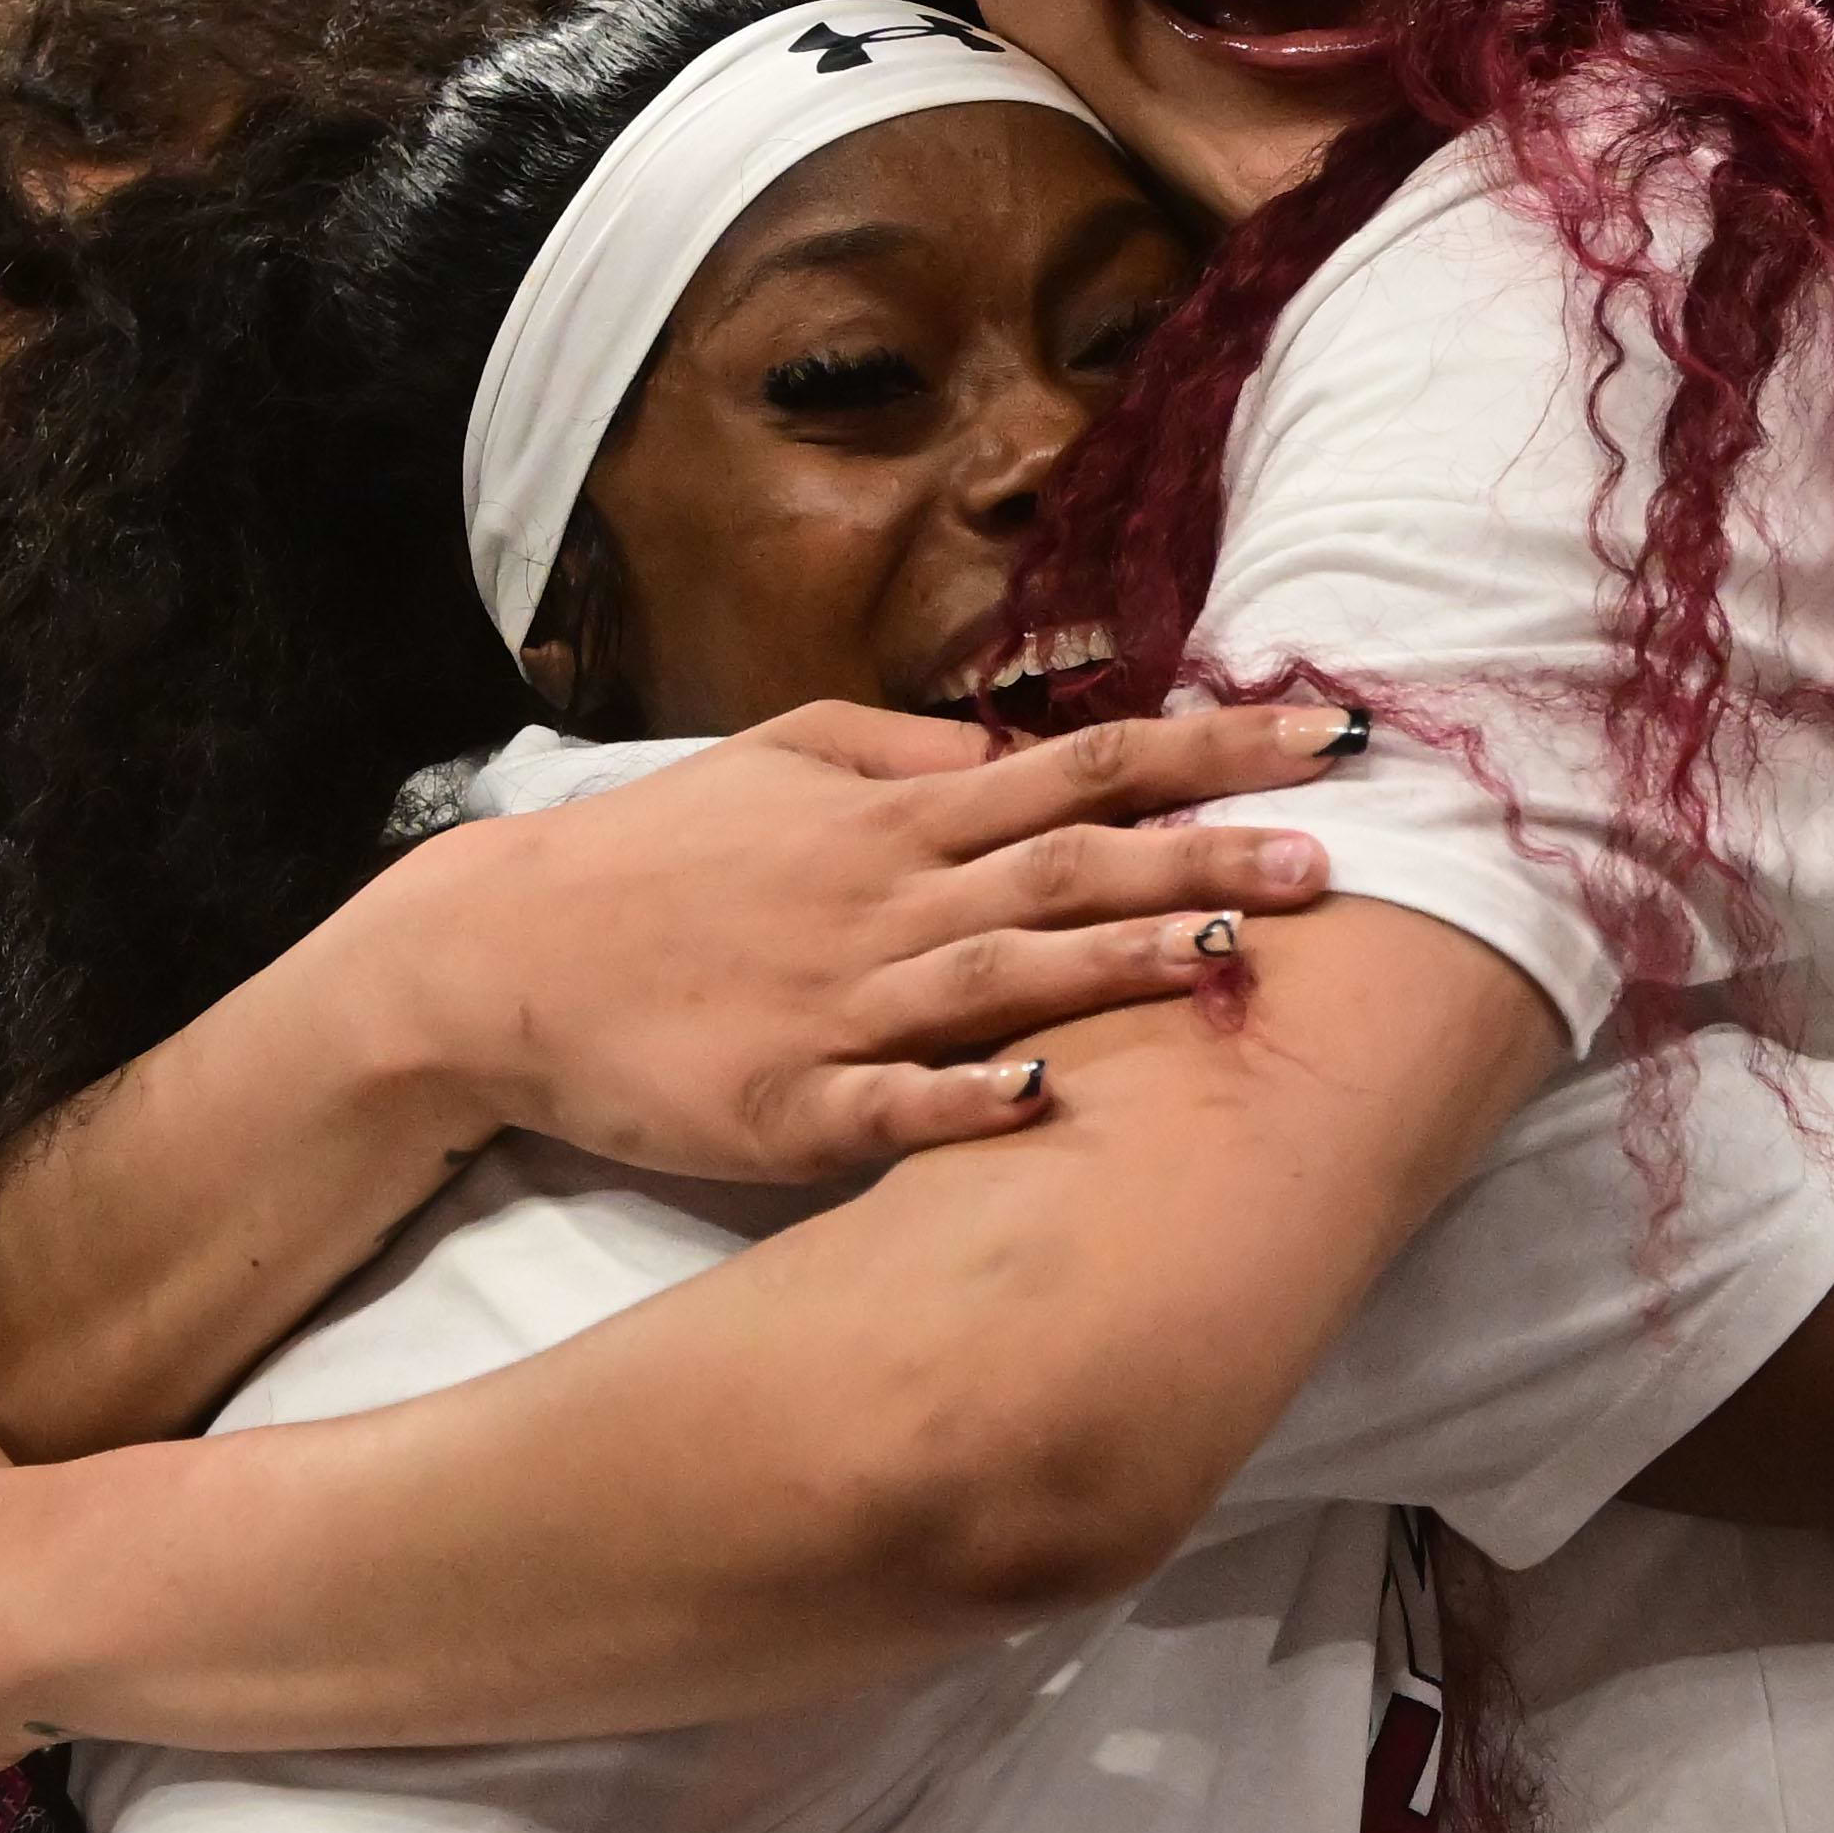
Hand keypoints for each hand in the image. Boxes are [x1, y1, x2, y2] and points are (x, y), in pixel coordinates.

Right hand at [412, 700, 1373, 1185]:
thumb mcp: (775, 762)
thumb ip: (903, 749)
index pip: (1083, 765)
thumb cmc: (653, 859)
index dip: (1208, 746)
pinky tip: (1042, 1099)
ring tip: (1228, 959)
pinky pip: (888, 1104)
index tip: (1325, 729)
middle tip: (1333, 857)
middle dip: (1202, 855)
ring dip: (1113, 966)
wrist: (500, 958)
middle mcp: (884, 898)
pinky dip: (963, 1099)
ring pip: (998, 974)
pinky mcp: (783, 1101)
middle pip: (1068, 864)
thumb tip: (1014, 747)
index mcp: (894, 815)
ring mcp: (837, 1002)